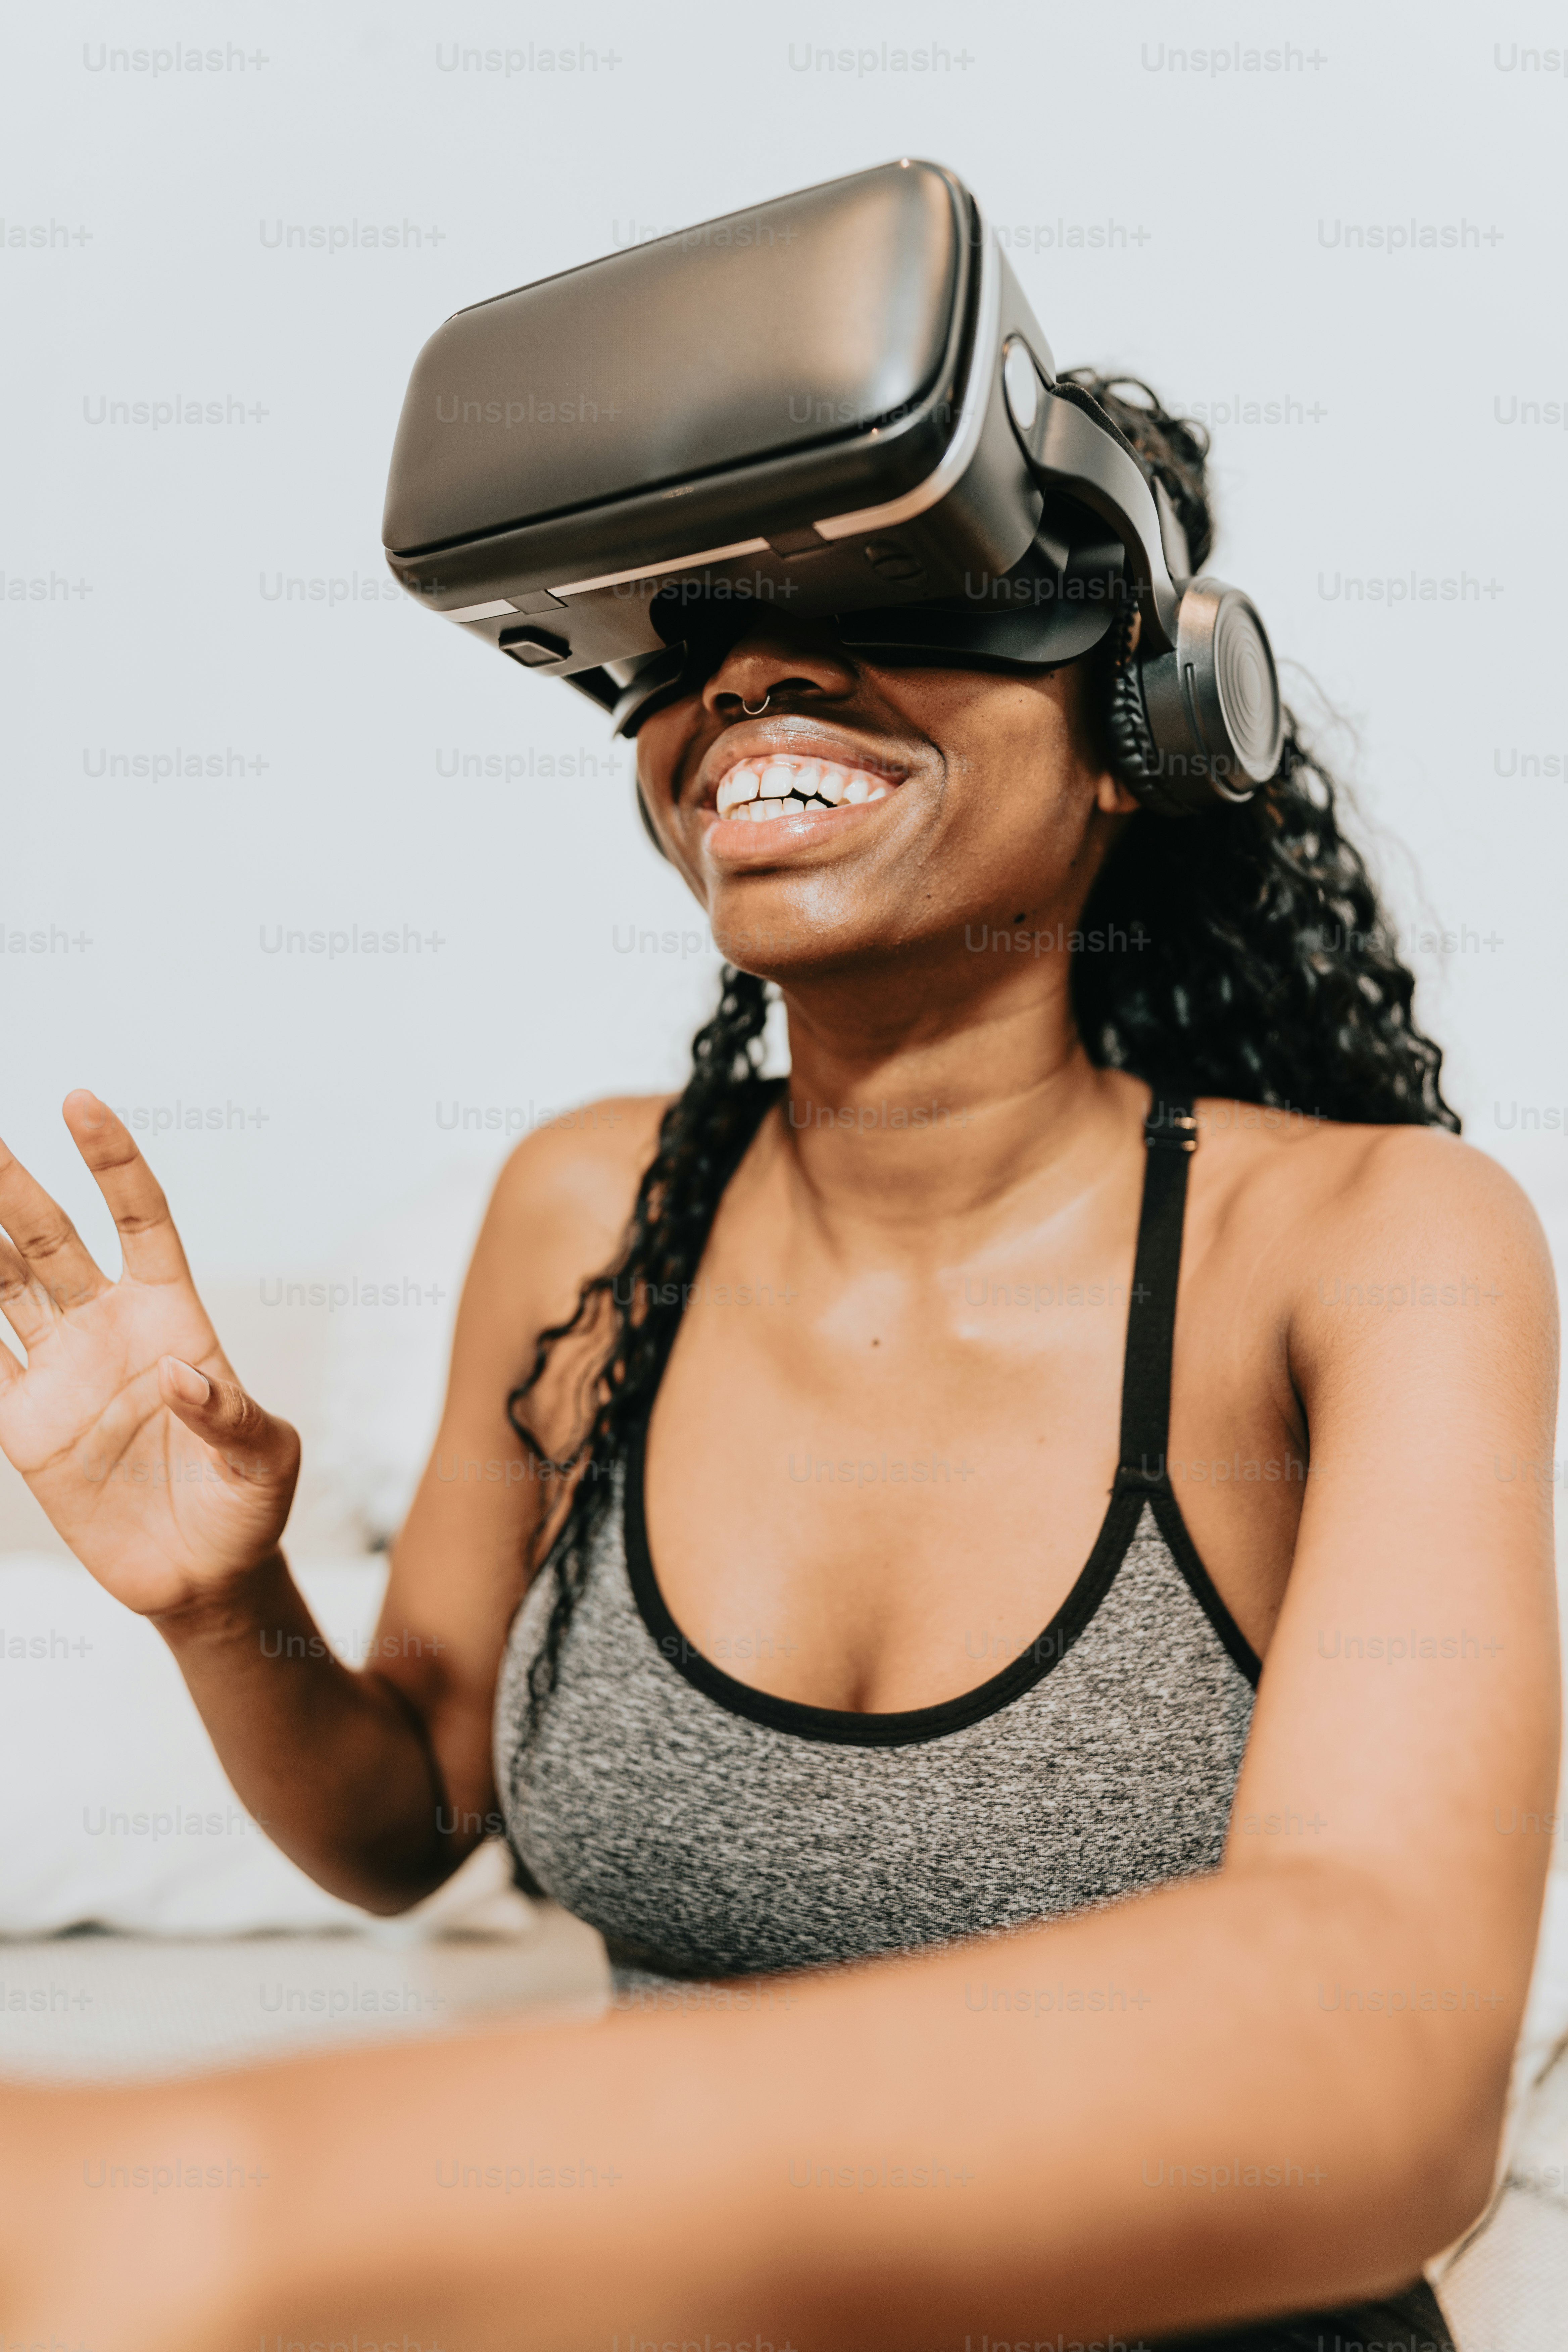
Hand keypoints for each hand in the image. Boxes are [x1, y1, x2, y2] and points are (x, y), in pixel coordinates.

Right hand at [0, 1092, 299, 1617]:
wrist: (205, 1574)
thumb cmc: (248, 1505)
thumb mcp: (266, 1460)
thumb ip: (232, 1417)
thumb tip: (181, 1380)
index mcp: (172, 1317)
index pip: (138, 1218)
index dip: (112, 1162)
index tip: (80, 1103)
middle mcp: (109, 1329)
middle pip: (49, 1238)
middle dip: (11, 1184)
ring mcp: (60, 1372)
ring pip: (1, 1283)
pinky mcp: (25, 1425)